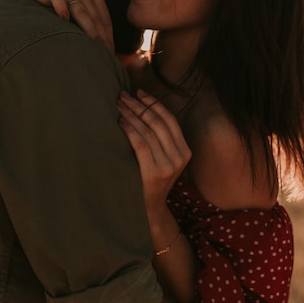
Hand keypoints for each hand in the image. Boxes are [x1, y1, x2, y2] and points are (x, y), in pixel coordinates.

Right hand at [21, 0, 113, 50]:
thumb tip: (101, 35)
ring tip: (97, 44)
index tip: (112, 53)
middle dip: (103, 38)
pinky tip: (64, 19)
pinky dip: (62, 8)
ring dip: (90, 28)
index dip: (110, 36)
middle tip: (108, 55)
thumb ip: (91, 9)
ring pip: (81, 11)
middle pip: (96, 17)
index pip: (104, 18)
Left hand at [117, 89, 190, 216]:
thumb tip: (140, 109)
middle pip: (158, 122)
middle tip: (123, 95)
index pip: (169, 120)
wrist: (149, 210)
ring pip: (148, 131)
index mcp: (185, 151)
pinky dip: (129, 130)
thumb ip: (158, 140)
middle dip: (139, 106)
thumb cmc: (150, 180)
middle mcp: (180, 157)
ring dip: (131, 114)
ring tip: (118, 105)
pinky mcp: (155, 172)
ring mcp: (169, 165)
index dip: (154, 103)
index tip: (139, 92)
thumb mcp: (162, 159)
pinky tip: (120, 122)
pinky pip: (141, 143)